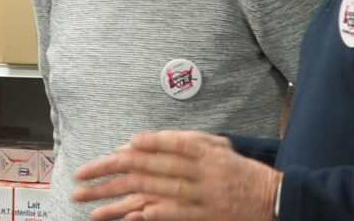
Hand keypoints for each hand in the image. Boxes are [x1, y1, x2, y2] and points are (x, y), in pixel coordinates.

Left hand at [73, 130, 280, 220]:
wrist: (273, 199)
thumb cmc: (239, 170)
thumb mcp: (216, 145)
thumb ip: (183, 141)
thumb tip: (142, 141)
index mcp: (201, 149)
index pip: (162, 143)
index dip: (137, 147)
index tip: (115, 150)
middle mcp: (198, 169)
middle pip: (147, 168)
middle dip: (109, 172)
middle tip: (81, 175)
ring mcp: (199, 195)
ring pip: (151, 192)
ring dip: (117, 198)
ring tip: (89, 203)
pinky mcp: (202, 216)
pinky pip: (171, 214)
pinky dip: (150, 214)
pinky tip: (128, 217)